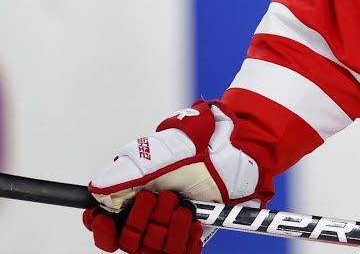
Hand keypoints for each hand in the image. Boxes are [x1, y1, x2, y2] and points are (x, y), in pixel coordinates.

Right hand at [83, 101, 263, 252]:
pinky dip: (184, 239)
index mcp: (131, 198)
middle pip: (128, 241)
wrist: (231, 153)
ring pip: (152, 249)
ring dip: (167, 227)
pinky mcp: (189, 236)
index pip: (105, 228)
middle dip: (143, 220)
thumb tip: (96, 191)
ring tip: (183, 205)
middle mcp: (147, 216)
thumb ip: (125, 173)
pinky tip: (192, 221)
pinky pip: (178, 253)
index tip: (109, 219)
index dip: (103, 228)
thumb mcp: (157, 153)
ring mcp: (168, 228)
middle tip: (163, 198)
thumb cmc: (195, 148)